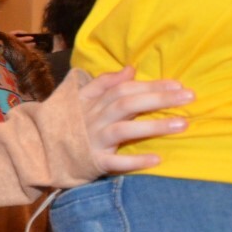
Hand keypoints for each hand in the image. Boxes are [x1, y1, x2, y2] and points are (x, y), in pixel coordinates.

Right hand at [76, 67, 192, 172]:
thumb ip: (104, 84)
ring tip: (182, 125)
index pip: (122, 89)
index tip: (177, 84)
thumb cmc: (69, 126)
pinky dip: (135, 161)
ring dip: (153, 126)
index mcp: (92, 104)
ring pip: (124, 130)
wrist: (41, 153)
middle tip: (189, 97)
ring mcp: (93, 141)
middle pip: (127, 104)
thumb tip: (130, 69)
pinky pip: (115, 162)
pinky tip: (157, 159)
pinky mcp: (93, 162)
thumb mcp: (80, 100)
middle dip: (159, 99)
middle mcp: (93, 120)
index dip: (149, 85)